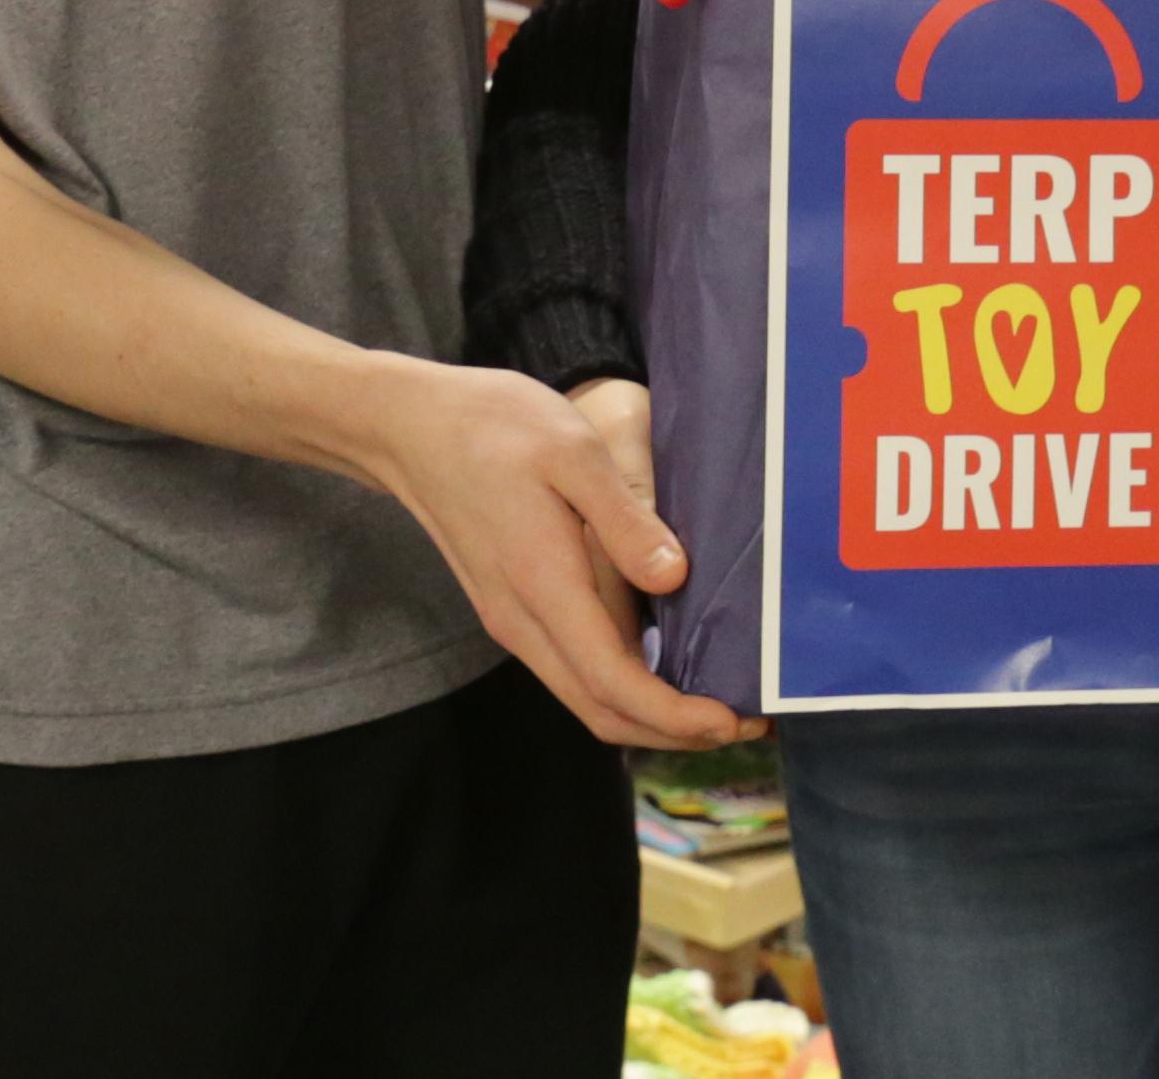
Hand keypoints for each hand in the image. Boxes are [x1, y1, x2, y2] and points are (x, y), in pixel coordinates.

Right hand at [352, 357, 747, 747]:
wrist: (411, 428)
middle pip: (602, 711)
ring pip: (586, 697)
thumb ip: (625, 520)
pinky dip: (624, 687)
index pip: (613, 681)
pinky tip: (664, 666)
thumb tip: (675, 578)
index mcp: (543, 586)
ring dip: (651, 716)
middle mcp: (524, 621)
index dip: (674, 715)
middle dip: (674, 732)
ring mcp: (514, 620)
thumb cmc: (494, 427)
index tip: (732, 718)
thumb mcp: (572, 452)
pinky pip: (574, 670)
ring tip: (717, 701)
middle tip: (747, 720)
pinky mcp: (513, 608)